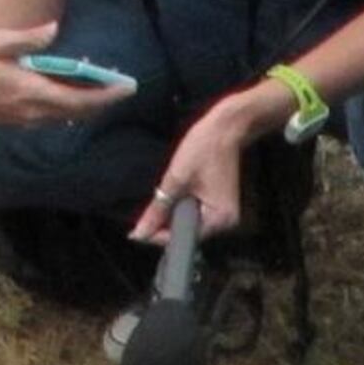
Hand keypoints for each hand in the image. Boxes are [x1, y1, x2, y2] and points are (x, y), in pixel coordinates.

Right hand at [0, 21, 137, 130]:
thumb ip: (27, 39)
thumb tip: (53, 29)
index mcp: (33, 92)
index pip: (80, 101)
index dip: (106, 97)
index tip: (126, 88)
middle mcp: (36, 112)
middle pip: (80, 112)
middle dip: (104, 101)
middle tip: (122, 86)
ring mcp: (30, 120)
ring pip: (69, 116)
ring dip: (89, 103)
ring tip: (104, 85)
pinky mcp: (25, 121)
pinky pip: (56, 116)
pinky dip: (72, 105)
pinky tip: (76, 90)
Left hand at [132, 88, 262, 248]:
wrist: (227, 127)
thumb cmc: (204, 147)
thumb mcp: (176, 178)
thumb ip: (157, 209)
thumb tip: (139, 233)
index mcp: (219, 220)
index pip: (183, 237)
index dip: (159, 236)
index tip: (136, 232)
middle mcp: (226, 225)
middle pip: (189, 234)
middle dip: (166, 227)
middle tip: (143, 218)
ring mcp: (226, 217)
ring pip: (192, 225)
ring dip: (173, 217)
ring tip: (155, 210)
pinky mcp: (222, 207)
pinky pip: (198, 215)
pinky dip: (183, 209)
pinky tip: (171, 201)